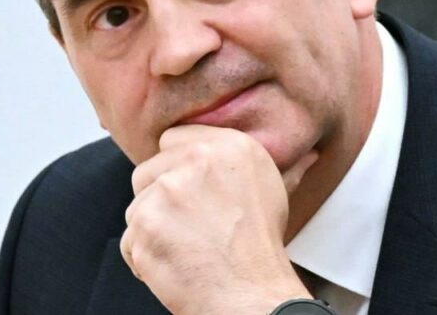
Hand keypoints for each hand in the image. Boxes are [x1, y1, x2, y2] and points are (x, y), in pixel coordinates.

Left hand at [120, 125, 318, 314]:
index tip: (192, 194)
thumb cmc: (260, 249)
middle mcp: (197, 159)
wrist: (250, 296)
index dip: (177, 169)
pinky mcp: (144, 222)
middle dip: (160, 200)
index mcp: (229, 144)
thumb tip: (308, 154)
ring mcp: (167, 190)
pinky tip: (174, 264)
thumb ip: (272, 166)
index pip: (173, 139)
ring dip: (153, 229)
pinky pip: (129, 238)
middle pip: (148, 170)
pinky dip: (144, 257)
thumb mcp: (274, 193)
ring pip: (137, 205)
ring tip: (187, 248)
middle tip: (192, 227)